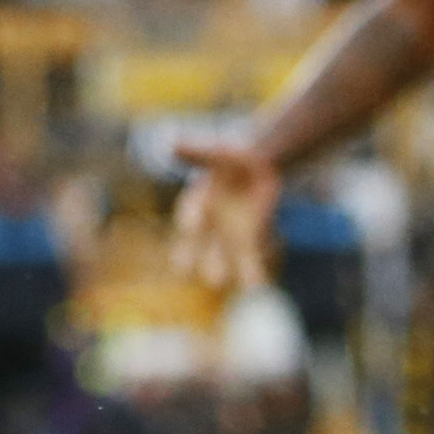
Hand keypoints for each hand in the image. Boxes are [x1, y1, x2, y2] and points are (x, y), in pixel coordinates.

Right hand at [168, 136, 279, 294]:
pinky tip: (259, 284)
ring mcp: (228, 235)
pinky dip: (255, 270)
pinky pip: (252, 256)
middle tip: (212, 279)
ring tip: (248, 289)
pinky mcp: (250, 238)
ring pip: (230, 257)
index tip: (191, 229)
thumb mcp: (215, 153)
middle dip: (208, 262)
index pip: (191, 215)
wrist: (254, 166)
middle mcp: (208, 226)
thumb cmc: (229, 159)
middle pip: (204, 247)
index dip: (192, 222)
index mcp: (196, 203)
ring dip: (238, 271)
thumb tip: (173, 144)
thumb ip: (198, 153)